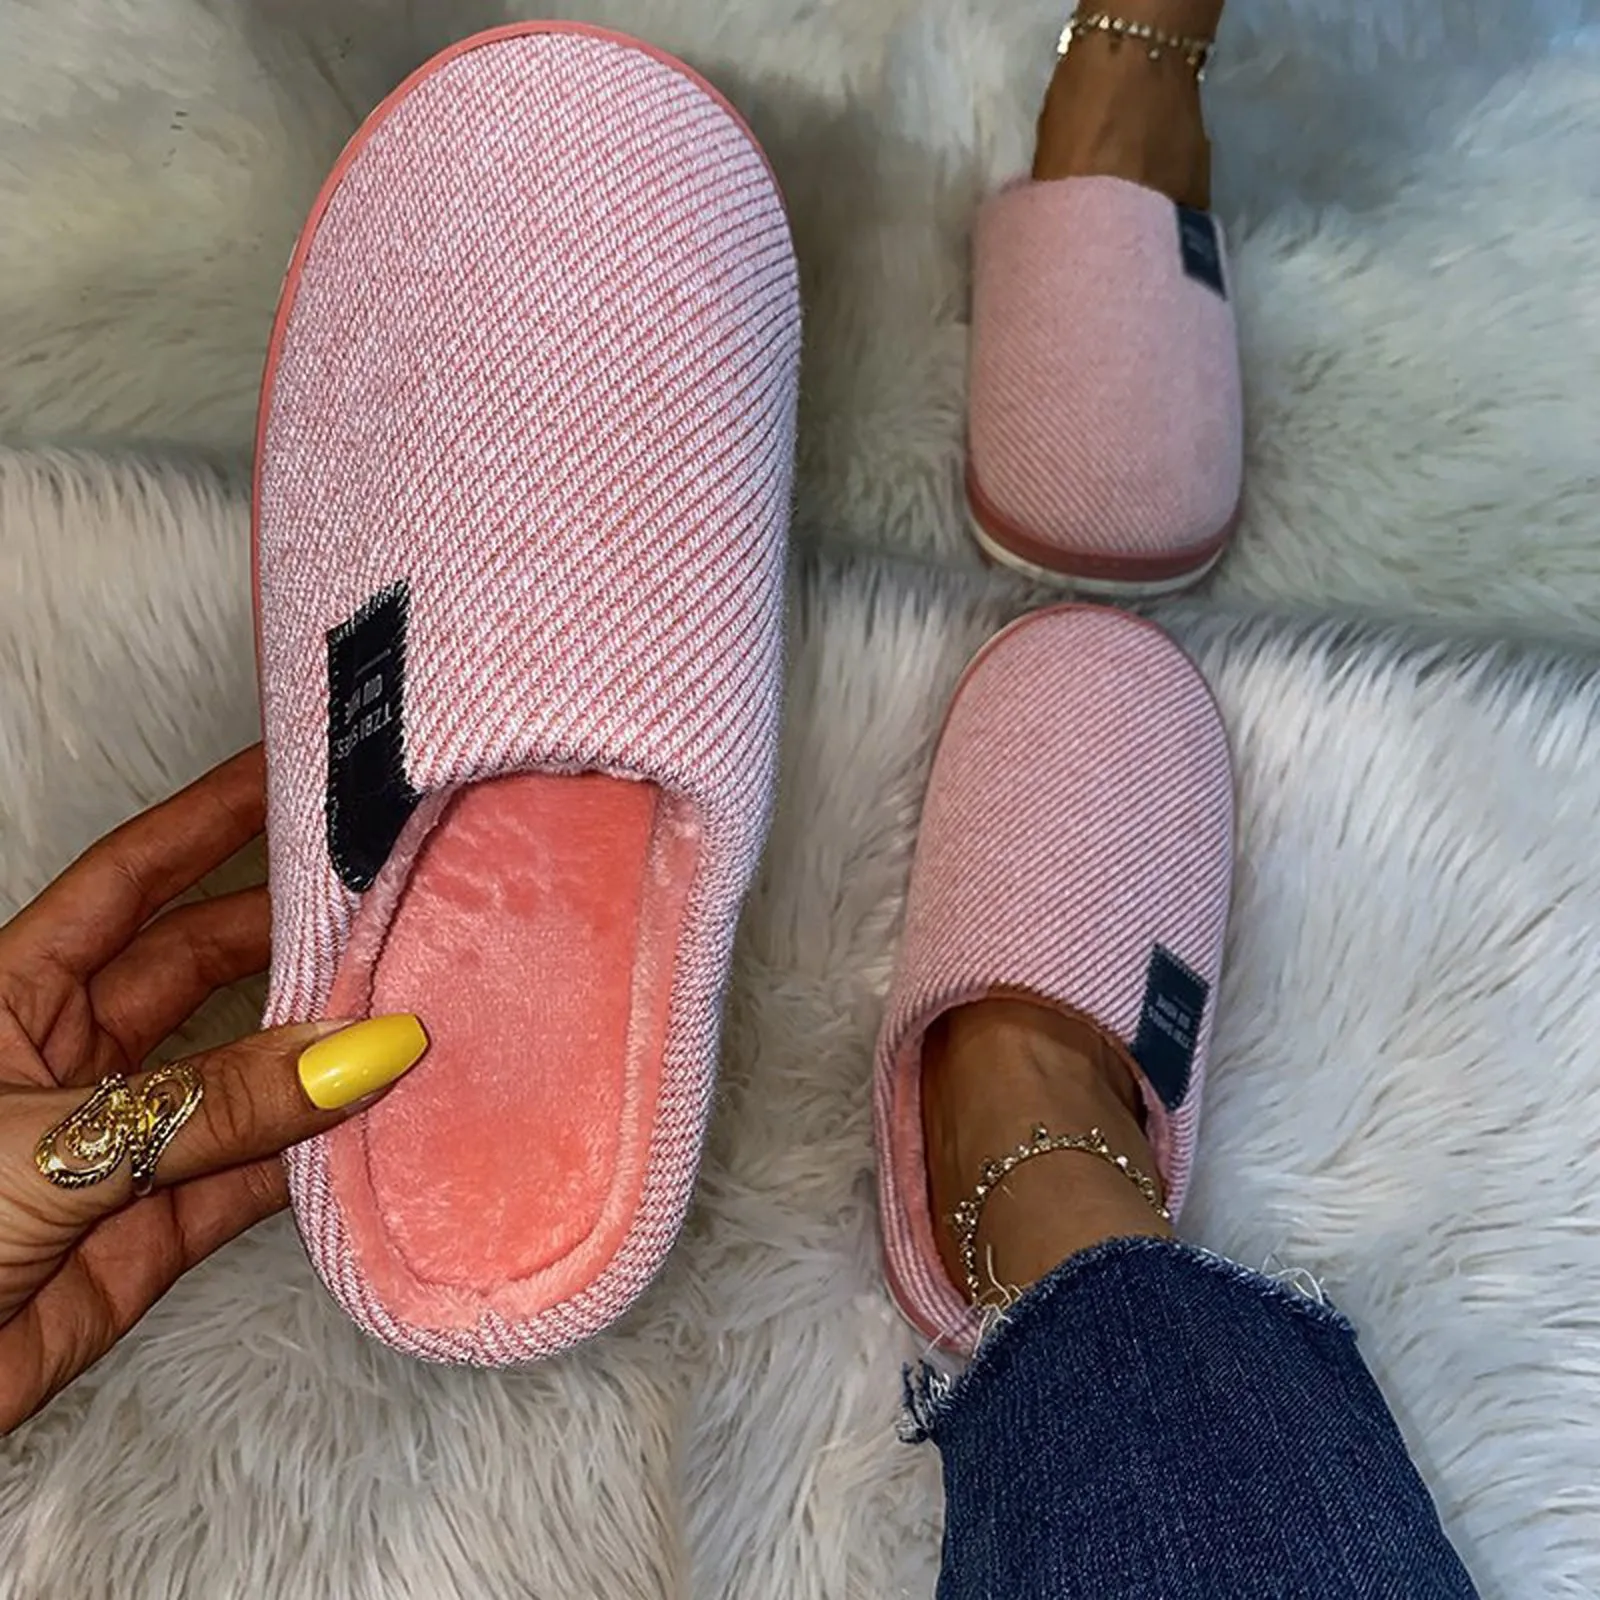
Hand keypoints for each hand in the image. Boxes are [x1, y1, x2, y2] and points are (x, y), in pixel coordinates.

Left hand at [0, 748, 426, 1434]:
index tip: (293, 779)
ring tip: (408, 1009)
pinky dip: (314, 1158)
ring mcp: (112, 1150)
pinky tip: (374, 1125)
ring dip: (316, 1054)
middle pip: (199, 970)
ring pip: (237, 1077)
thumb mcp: (46, 1147)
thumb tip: (357, 1052)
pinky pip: (249, 1180)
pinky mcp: (144, 1241)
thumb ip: (212, 1105)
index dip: (210, 822)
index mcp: (4, 999)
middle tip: (387, 906)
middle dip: (289, 937)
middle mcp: (66, 1060)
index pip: (131, 882)